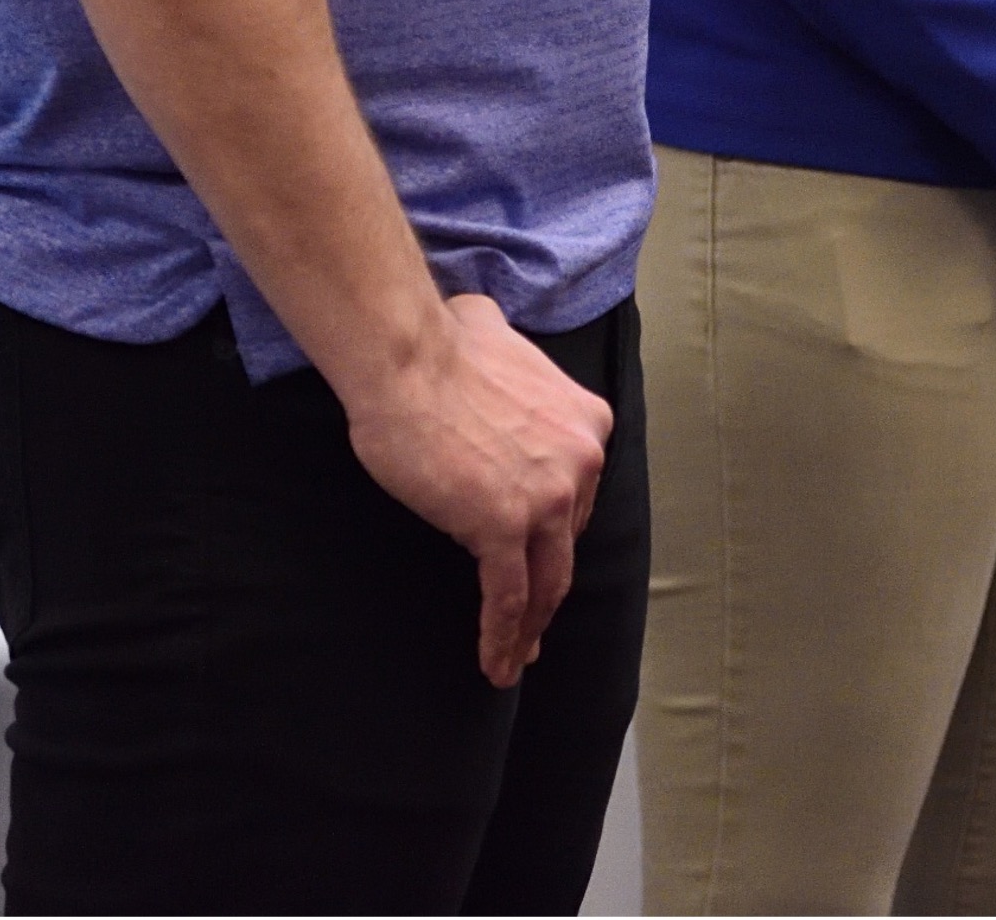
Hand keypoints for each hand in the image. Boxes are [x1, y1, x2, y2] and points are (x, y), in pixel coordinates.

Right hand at [343, 291, 614, 687]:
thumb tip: (482, 331)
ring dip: (531, 627)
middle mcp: (582, 462)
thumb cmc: (439, 344)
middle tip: (534, 626)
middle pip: (566, 542)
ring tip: (514, 661)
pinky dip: (503, 635)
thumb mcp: (501, 340)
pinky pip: (509, 597)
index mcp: (587, 424)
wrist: (408, 357)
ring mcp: (548, 497)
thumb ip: (507, 354)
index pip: (575, 497)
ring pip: (546, 580)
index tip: (541, 560)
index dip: (556, 534)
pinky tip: (495, 663)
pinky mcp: (504, 526)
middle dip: (550, 588)